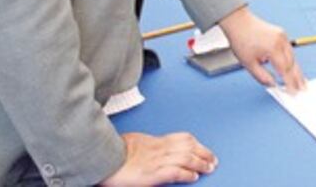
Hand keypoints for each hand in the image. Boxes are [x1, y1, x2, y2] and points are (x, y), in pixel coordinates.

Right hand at [101, 132, 216, 185]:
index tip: (202, 148)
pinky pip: (175, 172)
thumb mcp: (132, 144)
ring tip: (209, 168)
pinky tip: (193, 177)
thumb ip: (145, 147)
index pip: (181, 138)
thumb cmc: (111, 153)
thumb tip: (149, 151)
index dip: (195, 143)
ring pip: (186, 158)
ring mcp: (157, 161)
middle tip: (213, 160)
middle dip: (203, 153)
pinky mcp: (153, 174)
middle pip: (188, 147)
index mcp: (154, 141)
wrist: (102, 159)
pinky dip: (187, 174)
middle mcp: (158, 149)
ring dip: (201, 163)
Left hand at [219, 6, 304, 92]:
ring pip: (293, 57)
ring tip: (301, 82)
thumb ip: (262, 77)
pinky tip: (294, 68)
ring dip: (296, 70)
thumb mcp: (249, 64)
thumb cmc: (241, 40)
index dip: (290, 83)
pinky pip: (290, 50)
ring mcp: (283, 36)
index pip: (285, 70)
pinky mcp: (282, 34)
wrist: (239, 22)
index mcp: (273, 49)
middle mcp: (281, 41)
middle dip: (298, 78)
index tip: (293, 92)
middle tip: (302, 89)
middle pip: (292, 63)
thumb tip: (272, 84)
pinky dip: (292, 60)